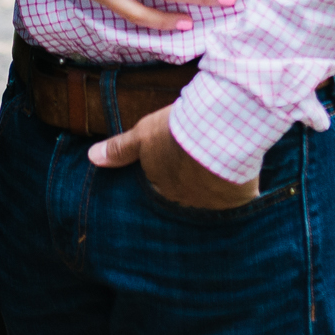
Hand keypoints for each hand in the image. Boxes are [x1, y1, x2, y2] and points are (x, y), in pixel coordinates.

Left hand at [88, 103, 257, 209]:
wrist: (218, 128)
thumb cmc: (177, 131)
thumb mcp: (143, 134)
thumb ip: (120, 149)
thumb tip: (92, 158)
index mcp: (162, 189)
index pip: (161, 191)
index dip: (167, 178)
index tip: (175, 168)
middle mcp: (186, 204)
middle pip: (186, 199)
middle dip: (189, 189)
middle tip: (196, 174)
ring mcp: (213, 205)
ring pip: (212, 201)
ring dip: (213, 191)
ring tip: (218, 175)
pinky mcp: (238, 201)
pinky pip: (238, 203)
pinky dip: (239, 195)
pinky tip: (241, 184)